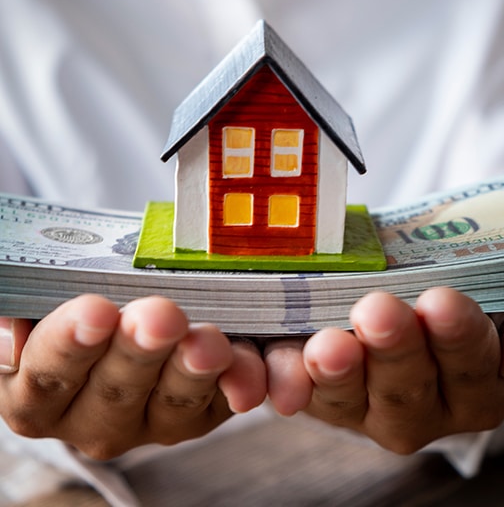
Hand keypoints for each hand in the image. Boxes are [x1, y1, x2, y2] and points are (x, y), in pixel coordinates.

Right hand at [0, 295, 265, 458]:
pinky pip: (227, 401)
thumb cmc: (76, 301)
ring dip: (195, 371)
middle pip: (116, 391)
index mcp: (40, 394)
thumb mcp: (38, 303)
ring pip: (176, 403)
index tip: (97, 311)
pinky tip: (260, 376)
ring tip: (211, 343)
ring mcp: (153, 420)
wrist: (128, 313)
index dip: (69, 345)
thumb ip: (19, 313)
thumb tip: (11, 337)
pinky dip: (247, 383)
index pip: (47, 376)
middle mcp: (95, 418)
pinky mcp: (202, 412)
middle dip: (141, 351)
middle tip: (162, 317)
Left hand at [265, 288, 503, 453]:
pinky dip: (284, 379)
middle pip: (406, 392)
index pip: (473, 371)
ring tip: (327, 345)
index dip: (459, 339)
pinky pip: (295, 389)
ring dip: (337, 373)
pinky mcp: (313, 393)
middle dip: (393, 350)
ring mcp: (360, 407)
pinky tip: (279, 372)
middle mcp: (418, 410)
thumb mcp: (492, 299)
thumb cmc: (442, 290)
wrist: (387, 296)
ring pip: (347, 400)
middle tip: (378, 311)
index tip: (441, 302)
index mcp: (472, 388)